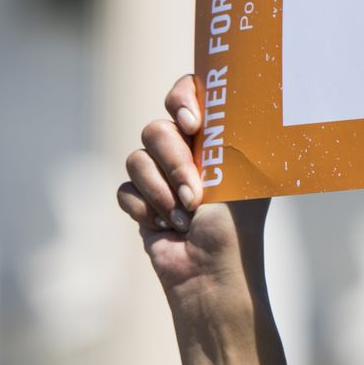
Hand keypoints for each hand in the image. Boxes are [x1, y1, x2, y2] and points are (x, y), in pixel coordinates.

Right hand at [116, 73, 267, 315]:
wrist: (210, 271)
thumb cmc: (235, 223)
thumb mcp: (238, 171)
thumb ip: (223, 132)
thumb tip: (221, 95)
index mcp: (216, 138)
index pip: (189, 93)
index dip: (181, 99)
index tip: (192, 123)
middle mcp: (188, 152)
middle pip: (156, 128)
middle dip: (174, 162)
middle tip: (195, 192)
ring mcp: (161, 176)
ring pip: (136, 158)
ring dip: (161, 191)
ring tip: (185, 216)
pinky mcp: (141, 200)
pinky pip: (125, 189)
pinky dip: (145, 210)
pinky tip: (166, 227)